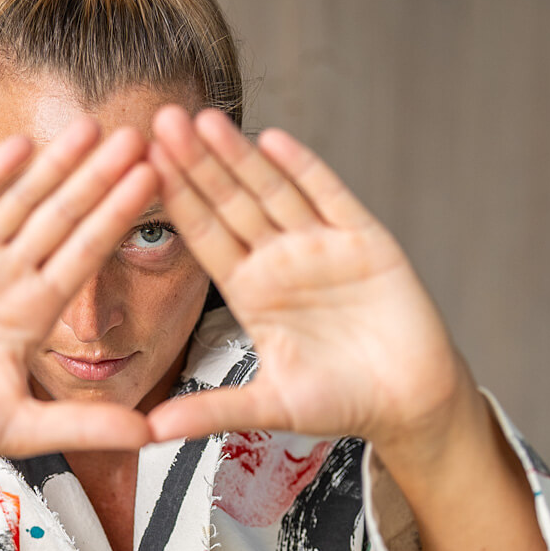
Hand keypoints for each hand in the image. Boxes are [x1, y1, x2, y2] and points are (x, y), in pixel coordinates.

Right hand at [0, 122, 158, 462]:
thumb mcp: (22, 427)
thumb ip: (86, 426)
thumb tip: (152, 434)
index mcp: (33, 311)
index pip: (86, 251)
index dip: (118, 215)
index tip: (156, 179)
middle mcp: (6, 276)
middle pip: (62, 215)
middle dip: (98, 176)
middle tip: (137, 135)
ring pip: (19, 201)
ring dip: (54, 164)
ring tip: (91, 127)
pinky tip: (20, 146)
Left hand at [145, 107, 472, 452]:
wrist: (410, 403)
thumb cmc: (340, 401)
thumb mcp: (269, 407)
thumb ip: (212, 411)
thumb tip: (150, 432)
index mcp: (250, 290)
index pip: (204, 236)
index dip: (175, 201)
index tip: (139, 167)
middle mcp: (279, 259)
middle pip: (230, 202)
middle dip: (196, 163)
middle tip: (158, 119)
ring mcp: (321, 245)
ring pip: (272, 190)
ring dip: (240, 156)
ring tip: (205, 119)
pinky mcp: (366, 240)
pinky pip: (329, 197)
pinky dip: (304, 169)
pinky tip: (275, 141)